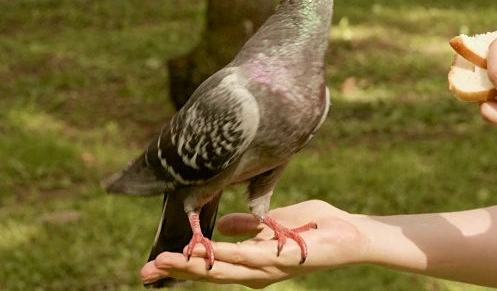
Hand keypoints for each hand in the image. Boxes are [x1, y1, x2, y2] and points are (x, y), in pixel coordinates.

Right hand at [140, 200, 364, 288]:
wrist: (351, 235)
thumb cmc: (317, 226)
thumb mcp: (275, 224)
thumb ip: (249, 227)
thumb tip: (222, 226)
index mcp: (252, 260)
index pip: (212, 264)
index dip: (183, 264)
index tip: (154, 265)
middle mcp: (256, 269)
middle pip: (210, 272)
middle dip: (177, 272)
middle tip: (145, 273)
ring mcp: (268, 266)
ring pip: (223, 268)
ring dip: (192, 266)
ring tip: (163, 263)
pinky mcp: (282, 258)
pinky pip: (249, 257)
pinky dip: (226, 254)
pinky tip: (205, 253)